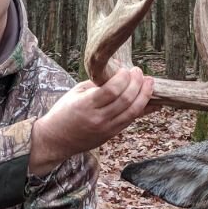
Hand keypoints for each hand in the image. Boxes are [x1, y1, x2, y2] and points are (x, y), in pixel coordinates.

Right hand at [29, 65, 154, 173]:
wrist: (55, 140)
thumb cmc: (64, 112)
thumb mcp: (76, 92)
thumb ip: (96, 83)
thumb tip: (118, 73)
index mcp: (86, 104)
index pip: (112, 90)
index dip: (124, 77)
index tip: (127, 69)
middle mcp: (98, 118)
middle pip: (126, 100)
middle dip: (137, 83)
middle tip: (140, 72)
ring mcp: (106, 129)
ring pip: (133, 112)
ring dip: (144, 96)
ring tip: (149, 83)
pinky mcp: (111, 135)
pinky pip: (131, 120)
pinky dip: (143, 109)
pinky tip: (152, 101)